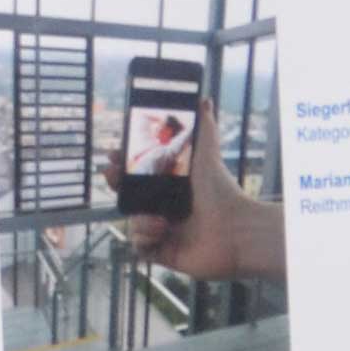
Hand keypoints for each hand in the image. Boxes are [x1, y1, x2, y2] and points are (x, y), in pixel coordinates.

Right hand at [125, 114, 289, 282]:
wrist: (236, 230)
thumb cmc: (222, 192)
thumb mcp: (208, 155)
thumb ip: (204, 128)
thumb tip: (203, 99)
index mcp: (173, 184)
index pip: (141, 172)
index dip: (124, 164)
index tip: (114, 153)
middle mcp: (166, 206)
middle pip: (130, 196)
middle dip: (117, 185)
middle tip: (112, 175)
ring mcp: (163, 229)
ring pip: (133, 222)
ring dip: (140, 219)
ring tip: (160, 220)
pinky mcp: (163, 251)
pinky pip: (139, 246)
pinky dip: (145, 239)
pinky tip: (161, 234)